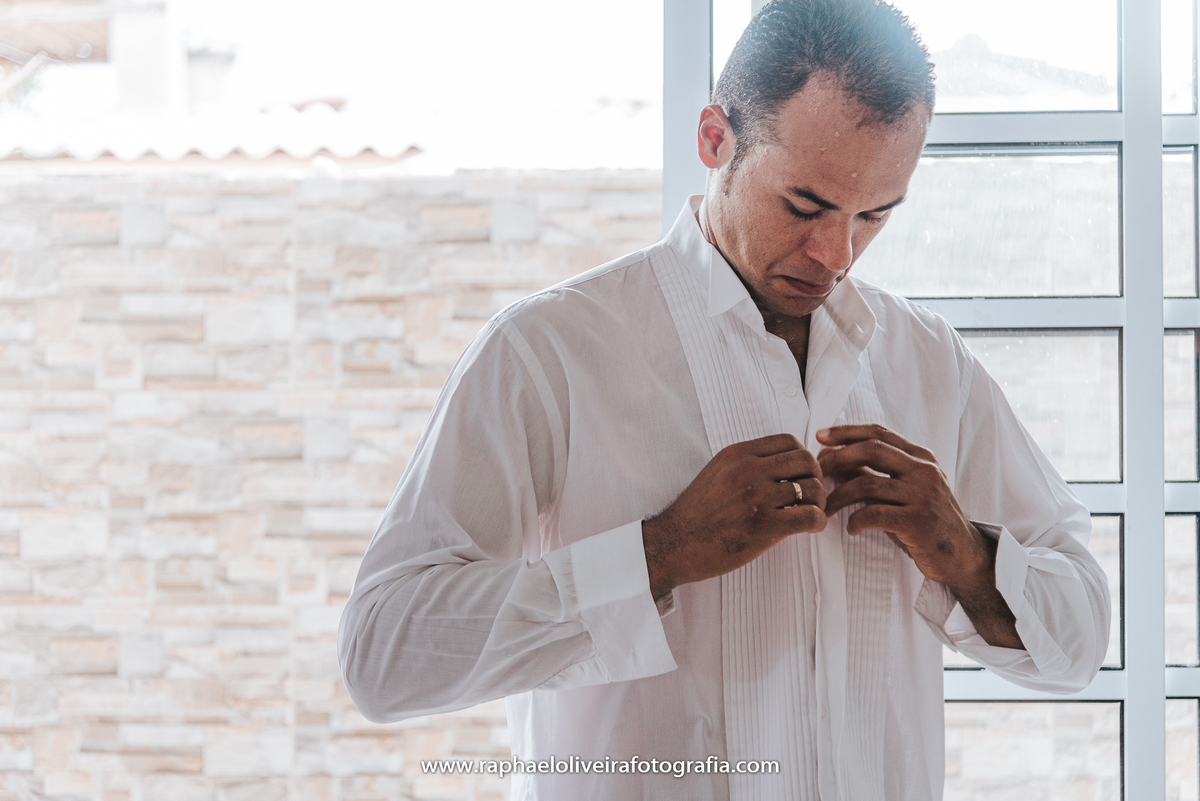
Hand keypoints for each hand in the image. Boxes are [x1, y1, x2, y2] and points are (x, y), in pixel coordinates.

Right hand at [642, 433, 826, 599]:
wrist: (675, 544)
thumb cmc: (697, 514)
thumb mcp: (717, 473)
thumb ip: (746, 464)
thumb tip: (783, 465)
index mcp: (738, 454)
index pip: (789, 441)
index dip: (802, 457)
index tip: (799, 475)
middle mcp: (748, 471)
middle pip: (806, 461)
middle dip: (816, 477)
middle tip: (810, 495)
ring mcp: (756, 497)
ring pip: (812, 489)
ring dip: (818, 502)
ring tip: (810, 513)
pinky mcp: (763, 526)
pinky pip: (810, 516)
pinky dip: (818, 522)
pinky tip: (810, 527)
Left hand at [816, 424, 1022, 647]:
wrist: (963, 556)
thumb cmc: (925, 523)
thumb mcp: (901, 492)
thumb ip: (872, 474)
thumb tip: (833, 458)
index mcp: (921, 458)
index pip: (878, 433)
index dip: (846, 432)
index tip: (819, 437)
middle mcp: (924, 471)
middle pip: (871, 450)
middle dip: (837, 458)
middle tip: (815, 473)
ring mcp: (923, 495)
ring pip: (867, 484)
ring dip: (838, 496)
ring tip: (825, 509)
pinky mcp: (918, 521)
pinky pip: (874, 514)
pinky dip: (856, 520)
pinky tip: (851, 528)